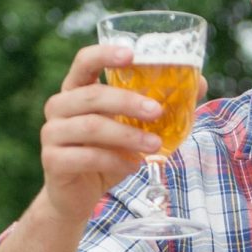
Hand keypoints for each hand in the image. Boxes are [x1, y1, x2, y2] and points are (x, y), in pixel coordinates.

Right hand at [33, 42, 163, 224]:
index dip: (104, 55)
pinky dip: (115, 162)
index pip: (84, 62)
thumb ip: (156, 107)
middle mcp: (59, 107)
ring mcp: (52, 133)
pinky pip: (88, 157)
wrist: (76, 197)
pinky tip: (132, 166)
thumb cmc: (106, 155)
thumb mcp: (131, 129)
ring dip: (128, 136)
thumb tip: (199, 84)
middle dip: (129, 102)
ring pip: (93, 127)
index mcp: (76, 90)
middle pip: (93, 96)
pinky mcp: (53, 160)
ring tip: (155, 145)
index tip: (131, 54)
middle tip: (158, 112)